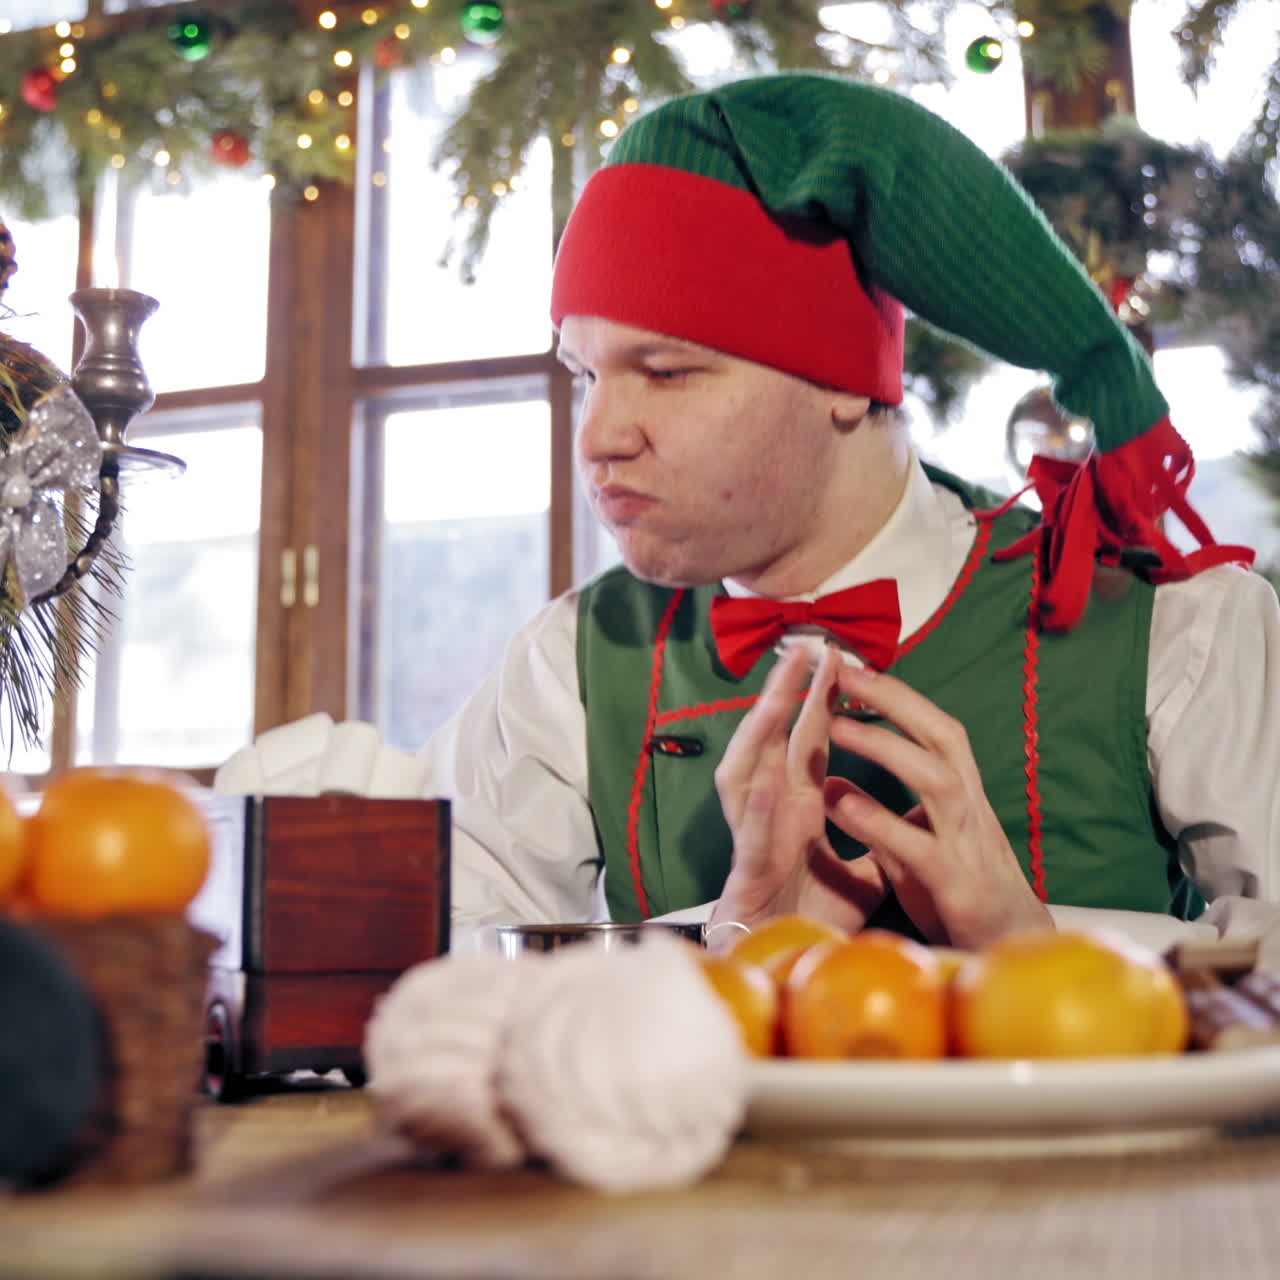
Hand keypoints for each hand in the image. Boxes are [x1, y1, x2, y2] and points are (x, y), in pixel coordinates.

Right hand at [708, 645, 892, 942]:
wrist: (778, 968)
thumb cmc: (810, 916)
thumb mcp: (860, 877)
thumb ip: (878, 844)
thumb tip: (915, 819)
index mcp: (798, 808)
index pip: (809, 742)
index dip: (822, 699)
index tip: (840, 657)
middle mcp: (772, 814)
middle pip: (772, 742)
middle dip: (786, 694)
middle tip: (806, 648)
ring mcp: (756, 840)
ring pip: (746, 774)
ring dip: (760, 732)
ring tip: (780, 692)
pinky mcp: (747, 877)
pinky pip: (752, 838)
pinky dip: (759, 808)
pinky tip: (770, 779)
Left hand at [824, 664, 1052, 948]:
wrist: (1013, 953)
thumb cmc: (962, 894)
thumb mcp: (917, 849)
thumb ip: (880, 817)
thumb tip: (831, 785)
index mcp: (961, 796)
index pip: (934, 730)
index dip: (897, 696)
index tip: (854, 668)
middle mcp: (970, 809)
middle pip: (941, 738)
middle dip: (894, 701)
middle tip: (844, 674)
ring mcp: (969, 846)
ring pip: (936, 781)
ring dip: (885, 749)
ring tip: (836, 726)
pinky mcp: (960, 889)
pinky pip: (920, 848)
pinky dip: (880, 822)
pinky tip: (841, 804)